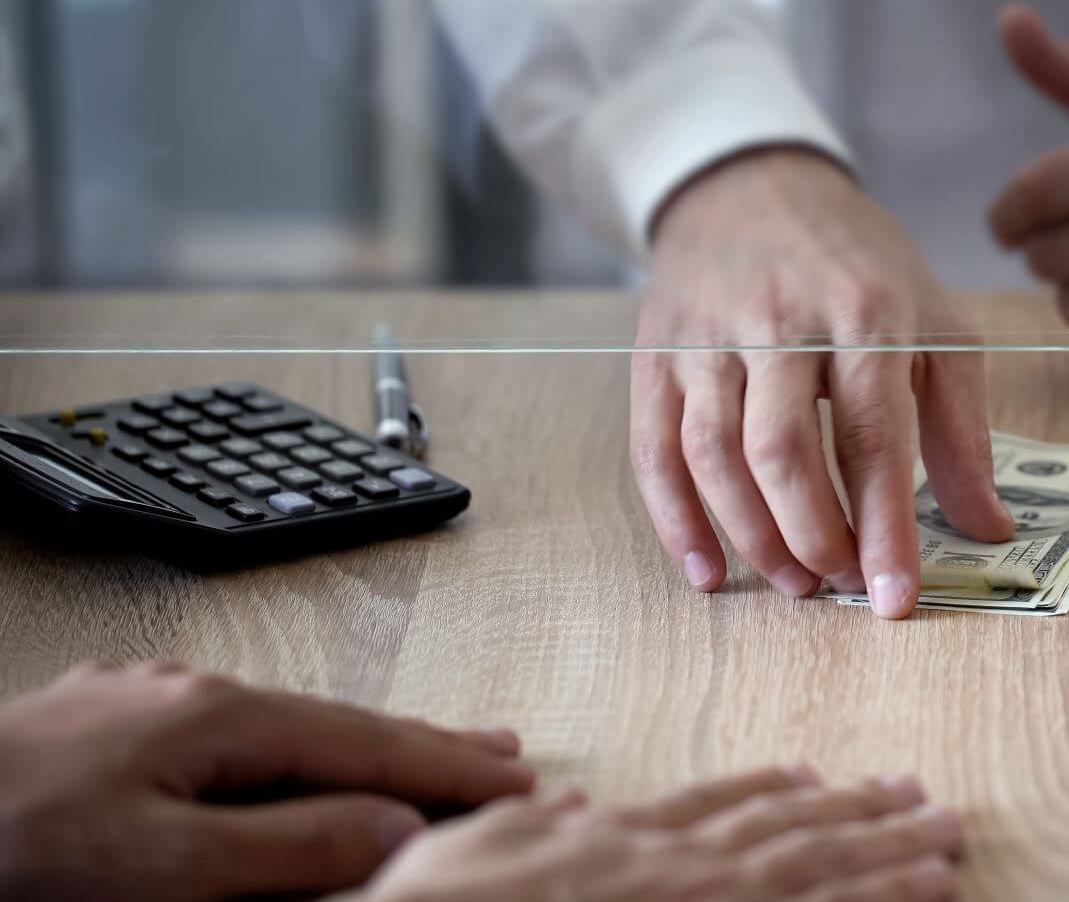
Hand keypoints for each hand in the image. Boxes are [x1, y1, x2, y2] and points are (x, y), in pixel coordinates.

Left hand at [0, 661, 534, 901]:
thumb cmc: (10, 853)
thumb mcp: (164, 870)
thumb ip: (290, 847)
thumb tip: (395, 828)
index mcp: (216, 718)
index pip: (369, 743)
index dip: (451, 767)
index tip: (520, 780)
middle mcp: (187, 695)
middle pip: (336, 723)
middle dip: (425, 745)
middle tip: (501, 755)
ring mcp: (142, 707)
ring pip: (283, 729)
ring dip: (360, 749)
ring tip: (420, 761)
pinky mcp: (105, 734)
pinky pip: (229, 737)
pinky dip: (290, 753)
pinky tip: (295, 763)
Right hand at [357, 768, 961, 901]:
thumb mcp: (474, 849)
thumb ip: (532, 824)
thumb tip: (566, 799)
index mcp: (627, 839)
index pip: (716, 805)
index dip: (773, 788)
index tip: (818, 779)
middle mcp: (684, 868)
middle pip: (793, 833)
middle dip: (864, 817)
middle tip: (925, 802)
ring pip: (824, 874)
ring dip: (893, 857)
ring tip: (947, 843)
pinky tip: (922, 898)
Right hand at [634, 147, 1013, 618]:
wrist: (753, 185)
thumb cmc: (859, 266)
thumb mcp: (936, 324)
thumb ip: (962, 429)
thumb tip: (988, 527)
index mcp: (866, 311)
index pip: (874, 434)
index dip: (884, 526)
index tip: (893, 599)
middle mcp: (780, 320)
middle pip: (784, 451)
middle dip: (813, 536)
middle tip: (839, 582)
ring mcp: (708, 336)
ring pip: (715, 456)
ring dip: (752, 536)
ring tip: (793, 582)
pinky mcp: (656, 354)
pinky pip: (654, 450)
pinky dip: (677, 521)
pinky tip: (708, 571)